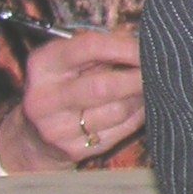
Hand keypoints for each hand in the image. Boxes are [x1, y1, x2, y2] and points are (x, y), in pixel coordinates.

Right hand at [0, 27, 143, 172]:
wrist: (34, 134)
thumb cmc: (64, 85)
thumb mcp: (71, 61)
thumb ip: (104, 49)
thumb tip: (146, 43)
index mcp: (42, 65)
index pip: (90, 47)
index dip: (125, 46)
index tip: (148, 48)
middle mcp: (44, 98)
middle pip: (104, 86)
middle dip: (138, 77)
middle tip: (158, 71)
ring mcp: (58, 128)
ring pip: (118, 111)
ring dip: (142, 98)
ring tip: (148, 87)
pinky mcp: (75, 149)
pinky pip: (122, 129)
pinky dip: (138, 115)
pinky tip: (140, 107)